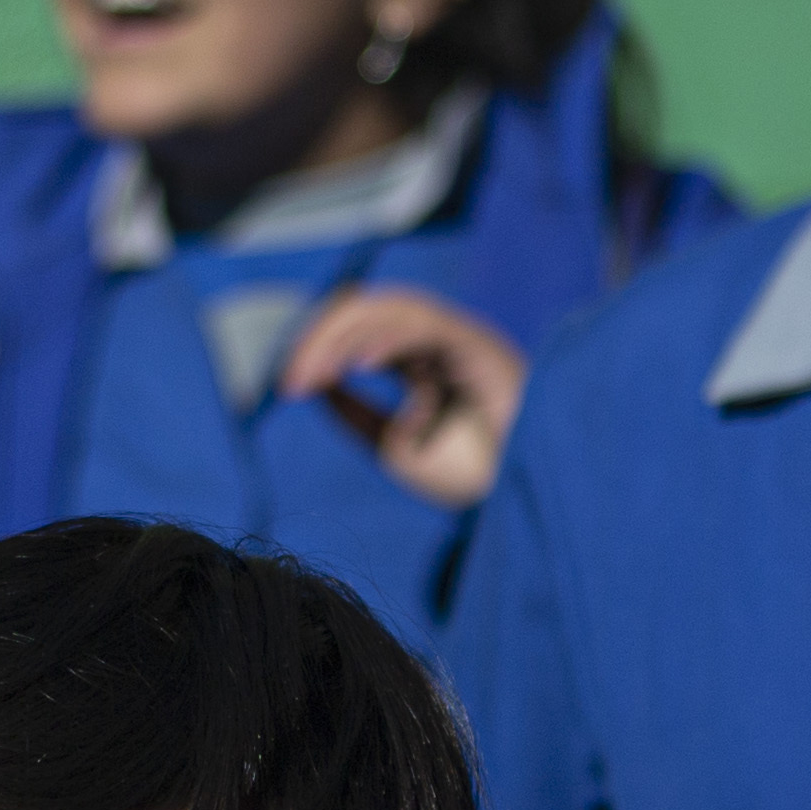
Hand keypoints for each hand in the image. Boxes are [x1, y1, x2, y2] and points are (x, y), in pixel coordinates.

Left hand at [280, 285, 528, 508]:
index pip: (360, 328)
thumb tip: (316, 383)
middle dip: (322, 339)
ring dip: (346, 337)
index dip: (319, 347)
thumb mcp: (393, 446)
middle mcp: (440, 342)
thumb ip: (355, 414)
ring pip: (394, 307)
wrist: (521, 502)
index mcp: (421, 360)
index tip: (288, 387)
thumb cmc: (471, 478)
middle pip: (370, 309)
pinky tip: (360, 366)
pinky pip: (428, 324)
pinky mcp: (480, 347)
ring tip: (315, 375)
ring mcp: (461, 339)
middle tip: (291, 382)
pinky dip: (390, 337)